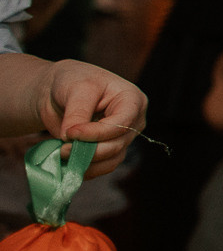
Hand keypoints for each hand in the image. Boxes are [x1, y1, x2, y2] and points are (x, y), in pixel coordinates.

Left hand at [35, 59, 147, 178]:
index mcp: (132, 100)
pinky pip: (103, 167)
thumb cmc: (74, 82)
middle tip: (62, 149)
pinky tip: (68, 163)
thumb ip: (77, 112)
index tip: (70, 133)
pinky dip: (85, 168)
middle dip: (88, 150)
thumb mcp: (77, 88)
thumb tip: (72, 138)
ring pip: (111, 160)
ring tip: (61, 154)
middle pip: (117, 145)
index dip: (97, 132)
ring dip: (85, 162)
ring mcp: (123, 138)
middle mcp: (133, 121)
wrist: (60, 93)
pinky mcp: (110, 151)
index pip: (122, 123)